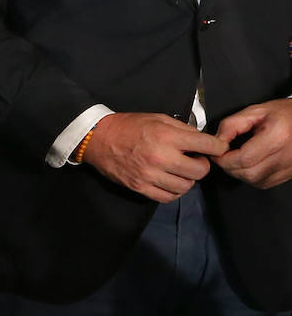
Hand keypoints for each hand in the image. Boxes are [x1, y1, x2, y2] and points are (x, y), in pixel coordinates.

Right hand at [82, 112, 226, 202]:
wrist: (98, 138)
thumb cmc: (129, 125)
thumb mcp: (157, 118)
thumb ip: (183, 129)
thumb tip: (204, 142)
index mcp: (167, 136)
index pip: (207, 146)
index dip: (218, 147)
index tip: (217, 148)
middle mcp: (161, 157)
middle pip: (200, 171)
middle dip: (202, 165)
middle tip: (193, 159)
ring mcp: (151, 175)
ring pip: (186, 186)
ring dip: (187, 179)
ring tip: (179, 170)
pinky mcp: (141, 187)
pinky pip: (169, 197)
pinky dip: (174, 191)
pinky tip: (169, 181)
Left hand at [213, 99, 291, 188]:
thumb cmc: (285, 114)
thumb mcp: (256, 111)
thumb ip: (232, 124)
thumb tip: (217, 140)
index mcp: (277, 137)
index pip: (245, 158)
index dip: (224, 159)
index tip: (216, 152)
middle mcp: (286, 156)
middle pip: (249, 174)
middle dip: (229, 167)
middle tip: (223, 156)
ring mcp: (289, 168)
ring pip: (257, 182)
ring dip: (240, 173)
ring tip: (235, 159)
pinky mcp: (289, 174)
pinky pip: (266, 183)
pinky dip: (252, 177)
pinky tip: (249, 165)